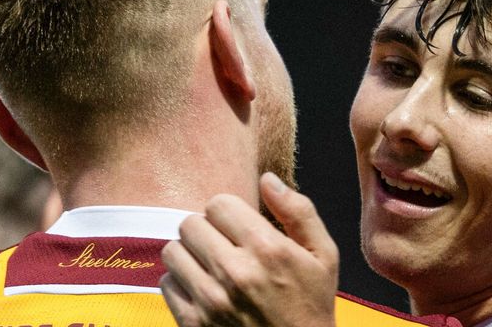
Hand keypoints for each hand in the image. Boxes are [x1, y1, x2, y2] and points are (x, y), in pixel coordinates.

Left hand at [161, 173, 338, 326]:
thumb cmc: (311, 303)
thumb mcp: (324, 255)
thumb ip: (299, 211)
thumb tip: (267, 178)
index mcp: (268, 249)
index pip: (218, 203)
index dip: (229, 211)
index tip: (239, 226)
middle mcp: (236, 272)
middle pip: (190, 223)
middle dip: (207, 229)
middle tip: (224, 245)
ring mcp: (211, 300)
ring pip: (173, 250)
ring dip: (190, 253)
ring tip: (211, 264)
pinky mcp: (194, 323)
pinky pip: (167, 282)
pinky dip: (181, 281)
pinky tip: (204, 288)